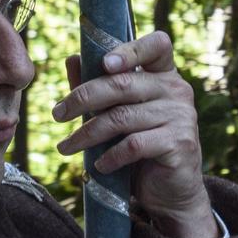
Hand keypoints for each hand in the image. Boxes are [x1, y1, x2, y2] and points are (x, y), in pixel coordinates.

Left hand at [51, 31, 218, 237]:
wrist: (171, 192)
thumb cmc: (142, 148)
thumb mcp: (119, 114)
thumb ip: (98, 86)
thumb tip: (71, 59)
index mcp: (165, 76)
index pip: (158, 45)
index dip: (131, 49)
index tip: (103, 63)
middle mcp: (177, 90)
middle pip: (123, 83)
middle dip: (83, 98)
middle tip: (57, 114)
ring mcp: (181, 116)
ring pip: (122, 117)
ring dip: (87, 133)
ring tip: (66, 147)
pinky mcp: (179, 144)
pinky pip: (134, 144)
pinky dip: (110, 156)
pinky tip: (98, 165)